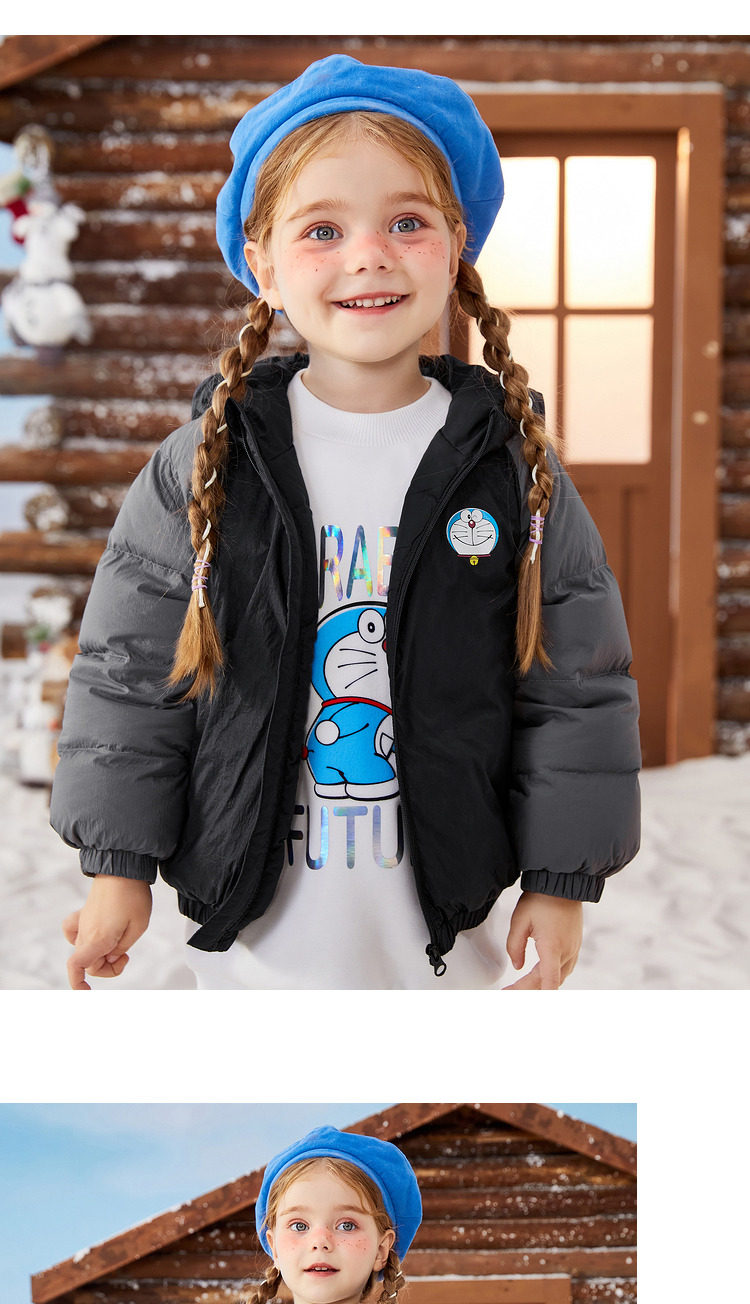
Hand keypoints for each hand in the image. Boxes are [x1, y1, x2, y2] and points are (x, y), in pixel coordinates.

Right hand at [63, 875, 151, 989]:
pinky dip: (81, 938)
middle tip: (125, 956)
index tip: (87, 991)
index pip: (77, 966)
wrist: (123, 866)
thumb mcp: (138, 927)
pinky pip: (73, 931)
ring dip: (100, 954)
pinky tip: (95, 935)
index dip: (78, 983)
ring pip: (84, 949)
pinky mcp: (85, 912)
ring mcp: (83, 922)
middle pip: (89, 962)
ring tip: (118, 945)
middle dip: (107, 967)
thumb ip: (121, 948)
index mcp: (98, 938)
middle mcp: (86, 932)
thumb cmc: (133, 895)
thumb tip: (109, 959)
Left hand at [503, 891, 582, 988]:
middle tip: (509, 991)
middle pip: (549, 982)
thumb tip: (517, 966)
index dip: (535, 995)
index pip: (548, 982)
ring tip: (521, 986)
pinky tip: (540, 976)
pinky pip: (565, 968)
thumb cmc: (542, 899)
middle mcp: (566, 951)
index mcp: (552, 947)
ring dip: (541, 984)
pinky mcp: (575, 945)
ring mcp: (573, 949)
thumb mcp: (520, 920)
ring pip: (558, 977)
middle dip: (528, 989)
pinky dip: (551, 976)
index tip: (518, 998)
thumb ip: (514, 946)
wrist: (563, 884)